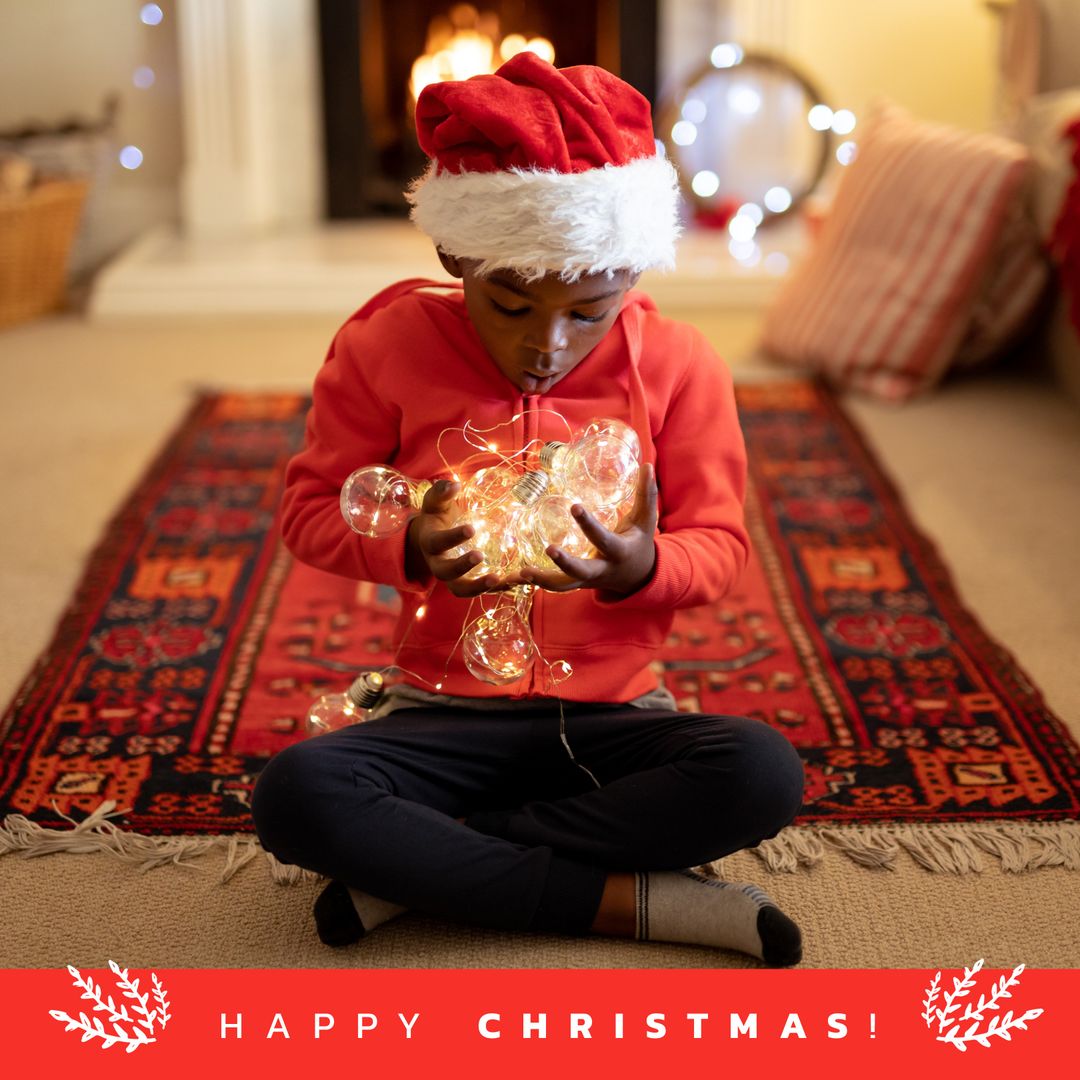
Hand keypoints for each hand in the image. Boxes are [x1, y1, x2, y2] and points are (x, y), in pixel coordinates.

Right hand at [406, 479, 517, 596]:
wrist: (431, 540)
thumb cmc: (437, 517)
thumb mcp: (436, 503)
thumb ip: (442, 493)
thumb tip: (455, 485)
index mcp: (430, 543)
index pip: (438, 542)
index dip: (453, 537)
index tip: (471, 528)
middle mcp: (439, 565)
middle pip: (447, 573)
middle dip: (462, 566)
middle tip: (480, 556)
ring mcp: (454, 578)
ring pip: (463, 590)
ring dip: (480, 587)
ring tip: (500, 579)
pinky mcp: (469, 583)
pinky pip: (482, 591)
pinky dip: (499, 588)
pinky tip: (516, 581)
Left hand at [512, 463, 657, 596]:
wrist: (637, 576)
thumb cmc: (639, 542)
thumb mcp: (646, 520)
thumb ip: (646, 494)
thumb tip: (647, 465)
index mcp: (618, 552)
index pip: (603, 539)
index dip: (589, 524)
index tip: (574, 506)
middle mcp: (601, 569)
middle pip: (581, 571)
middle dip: (565, 563)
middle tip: (548, 548)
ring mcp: (587, 580)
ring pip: (564, 585)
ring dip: (543, 580)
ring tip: (522, 572)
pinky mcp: (576, 583)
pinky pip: (555, 585)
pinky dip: (536, 583)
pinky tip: (517, 576)